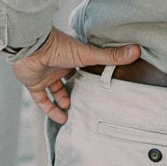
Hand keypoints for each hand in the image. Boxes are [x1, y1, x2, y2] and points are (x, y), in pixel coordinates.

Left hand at [10, 28, 140, 123]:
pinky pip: (41, 100)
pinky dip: (50, 109)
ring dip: (64, 101)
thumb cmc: (58, 47)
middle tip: (88, 104)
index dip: (90, 77)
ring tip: (74, 112)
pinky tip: (60, 119)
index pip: (83, 68)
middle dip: (77, 91)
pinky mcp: (33, 84)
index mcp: (71, 57)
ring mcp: (45, 75)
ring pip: (55, 91)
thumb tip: (137, 50)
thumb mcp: (87, 54)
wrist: (29, 47)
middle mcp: (58, 66)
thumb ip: (110, 56)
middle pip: (69, 80)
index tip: (100, 89)